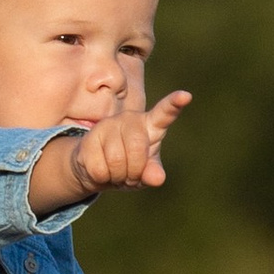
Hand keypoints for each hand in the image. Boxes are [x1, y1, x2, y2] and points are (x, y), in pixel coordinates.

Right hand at [67, 90, 190, 194]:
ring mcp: (107, 126)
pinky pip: (99, 168)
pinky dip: (103, 178)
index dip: (174, 104)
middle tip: (130, 175)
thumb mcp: (145, 173)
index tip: (185, 96)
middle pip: (136, 148)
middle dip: (134, 171)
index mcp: (150, 126)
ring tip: (116, 172)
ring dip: (117, 176)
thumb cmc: (129, 167)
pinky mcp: (88, 138)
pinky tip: (101, 170)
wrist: (96, 168)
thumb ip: (153, 173)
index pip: (165, 114)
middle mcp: (129, 120)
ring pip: (116, 161)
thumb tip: (157, 178)